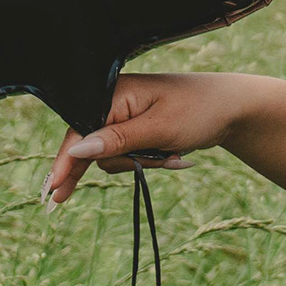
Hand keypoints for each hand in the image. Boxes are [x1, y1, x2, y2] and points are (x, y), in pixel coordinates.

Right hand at [42, 71, 263, 206]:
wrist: (232, 108)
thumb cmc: (198, 110)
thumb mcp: (159, 128)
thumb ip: (116, 141)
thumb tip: (76, 150)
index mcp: (113, 94)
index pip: (79, 132)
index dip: (66, 162)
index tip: (53, 191)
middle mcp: (114, 104)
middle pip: (94, 149)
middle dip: (124, 162)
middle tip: (142, 168)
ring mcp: (125, 118)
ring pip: (114, 158)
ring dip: (143, 162)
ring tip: (175, 153)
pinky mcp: (136, 130)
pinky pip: (130, 156)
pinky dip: (150, 161)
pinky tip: (176, 156)